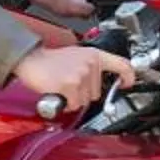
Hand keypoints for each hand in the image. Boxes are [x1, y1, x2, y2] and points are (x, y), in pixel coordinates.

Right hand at [12, 44, 135, 114]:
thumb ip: (92, 66)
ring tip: (63, 86)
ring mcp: (81, 75)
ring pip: (86, 100)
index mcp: (94, 55)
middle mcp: (90, 64)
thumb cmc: (50, 61)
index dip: (128, 76)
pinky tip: (59, 93)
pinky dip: (67, 103)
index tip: (126, 83)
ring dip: (75, 99)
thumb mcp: (77, 56)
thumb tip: (102, 81)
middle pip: (98, 92)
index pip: (121, 64)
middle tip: (70, 83)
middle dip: (84, 93)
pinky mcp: (70, 85)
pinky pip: (75, 104)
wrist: (30, 59)